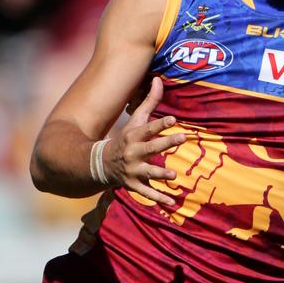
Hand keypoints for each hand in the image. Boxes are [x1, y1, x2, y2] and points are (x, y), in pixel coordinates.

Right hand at [103, 76, 184, 205]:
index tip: (174, 119)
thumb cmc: (125, 138)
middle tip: (182, 138)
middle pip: (151, 147)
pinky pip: (147, 193)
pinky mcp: (133, 184)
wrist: (100, 163)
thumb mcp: (135, 120)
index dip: (160, 123)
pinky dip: (159, 199)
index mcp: (134, 136)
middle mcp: (133, 153)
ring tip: (174, 175)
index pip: (148, 128)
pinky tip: (172, 203)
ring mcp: (133, 170)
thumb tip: (159, 79)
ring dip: (161, 174)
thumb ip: (149, 102)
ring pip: (148, 172)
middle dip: (166, 143)